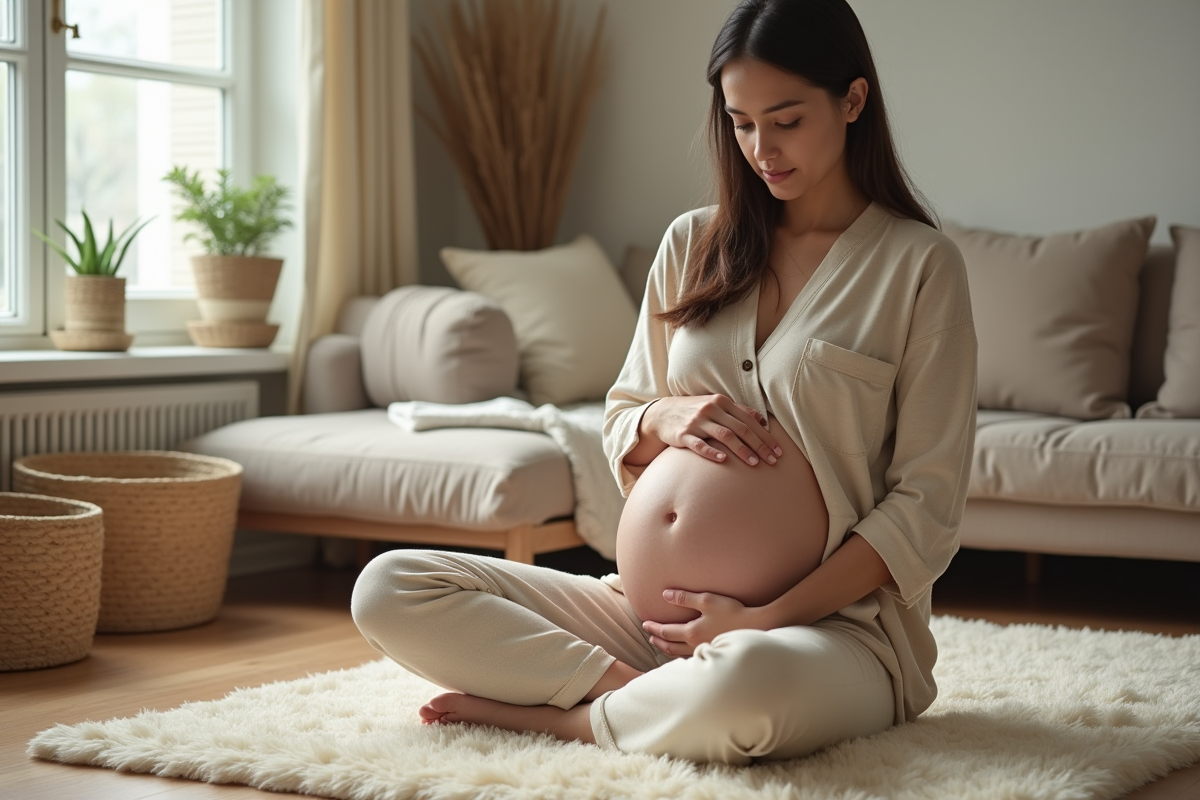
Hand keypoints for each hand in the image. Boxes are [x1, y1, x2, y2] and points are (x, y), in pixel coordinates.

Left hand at [640, 589, 770, 656]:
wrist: (757, 627)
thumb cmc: (732, 612)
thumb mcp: (707, 600)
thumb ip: (684, 597)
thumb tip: (664, 595)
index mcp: (691, 632)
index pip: (666, 632)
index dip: (654, 628)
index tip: (645, 624)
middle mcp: (696, 645)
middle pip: (670, 646)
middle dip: (658, 641)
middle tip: (650, 637)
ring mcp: (706, 651)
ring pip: (680, 654)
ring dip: (668, 649)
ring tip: (662, 645)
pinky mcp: (715, 653)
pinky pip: (692, 657)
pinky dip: (682, 656)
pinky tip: (685, 653)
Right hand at [645, 394, 783, 466]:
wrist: (662, 413)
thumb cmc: (695, 411)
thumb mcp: (716, 405)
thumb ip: (738, 410)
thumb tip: (761, 418)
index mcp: (721, 402)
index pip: (749, 420)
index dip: (765, 436)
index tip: (778, 450)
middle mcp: (711, 410)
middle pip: (741, 428)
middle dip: (759, 445)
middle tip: (772, 460)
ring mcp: (696, 422)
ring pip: (724, 436)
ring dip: (742, 450)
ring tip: (754, 463)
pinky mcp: (683, 434)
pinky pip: (699, 445)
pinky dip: (711, 452)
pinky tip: (723, 460)